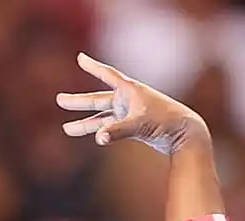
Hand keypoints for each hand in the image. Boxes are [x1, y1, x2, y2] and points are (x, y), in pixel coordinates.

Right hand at [57, 53, 207, 154]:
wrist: (185, 135)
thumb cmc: (166, 123)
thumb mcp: (140, 125)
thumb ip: (117, 131)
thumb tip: (99, 138)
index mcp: (130, 90)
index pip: (107, 74)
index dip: (93, 67)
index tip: (80, 58)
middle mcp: (128, 100)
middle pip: (98, 99)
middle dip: (79, 101)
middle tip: (59, 100)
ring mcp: (130, 114)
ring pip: (102, 118)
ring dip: (85, 123)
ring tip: (66, 128)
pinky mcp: (134, 128)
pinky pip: (112, 128)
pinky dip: (101, 132)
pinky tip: (92, 136)